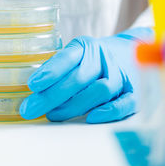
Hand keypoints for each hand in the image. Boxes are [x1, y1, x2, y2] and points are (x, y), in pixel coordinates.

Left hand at [19, 27, 153, 122]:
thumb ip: (58, 68)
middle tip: (30, 109)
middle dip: (51, 96)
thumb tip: (34, 90)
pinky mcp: (134, 92)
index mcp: (85, 47)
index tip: (32, 85)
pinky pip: (124, 103)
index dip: (50, 72)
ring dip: (74, 106)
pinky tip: (90, 118)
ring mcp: (120, 75)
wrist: (132, 50)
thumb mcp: (76, 54)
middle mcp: (103, 59)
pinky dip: (108, 112)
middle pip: (78, 78)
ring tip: (52, 115)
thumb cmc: (93, 58)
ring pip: (99, 91)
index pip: (67, 58)